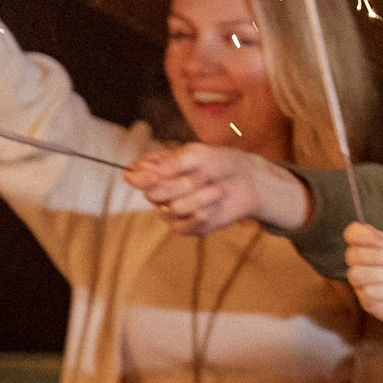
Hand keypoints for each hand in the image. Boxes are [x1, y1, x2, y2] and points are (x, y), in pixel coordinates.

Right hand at [127, 143, 311, 235]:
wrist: (247, 182)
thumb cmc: (220, 163)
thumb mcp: (197, 155)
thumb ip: (170, 163)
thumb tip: (137, 170)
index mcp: (155, 171)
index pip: (135, 177)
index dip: (141, 177)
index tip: (155, 173)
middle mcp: (158, 193)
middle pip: (154, 194)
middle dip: (181, 184)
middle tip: (202, 176)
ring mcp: (171, 212)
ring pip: (174, 209)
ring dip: (201, 196)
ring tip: (217, 188)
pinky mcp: (187, 228)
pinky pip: (188, 223)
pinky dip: (207, 210)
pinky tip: (216, 202)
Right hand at [341, 222, 382, 335]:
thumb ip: (382, 243)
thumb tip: (361, 228)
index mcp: (375, 246)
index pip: (353, 234)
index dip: (358, 234)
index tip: (374, 239)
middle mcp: (366, 263)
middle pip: (351, 254)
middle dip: (374, 256)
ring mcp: (364, 283)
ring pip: (355, 274)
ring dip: (380, 273)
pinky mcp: (367, 301)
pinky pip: (366, 291)